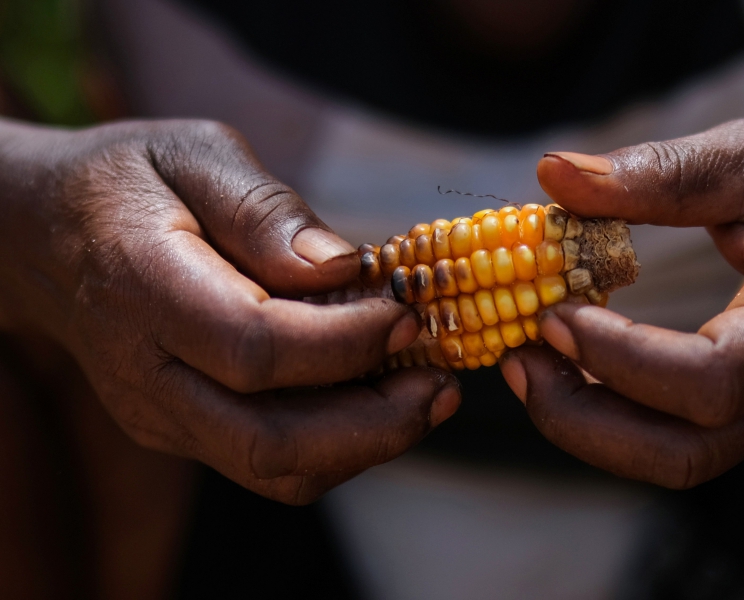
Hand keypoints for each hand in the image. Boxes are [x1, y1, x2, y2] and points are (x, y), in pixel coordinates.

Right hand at [0, 119, 459, 503]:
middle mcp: (146, 373)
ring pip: (273, 469)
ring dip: (366, 444)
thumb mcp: (194, 154)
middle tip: (441, 384)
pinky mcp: (183, 431)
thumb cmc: (131, 182)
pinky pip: (268, 462)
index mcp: (141, 288)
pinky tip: (382, 399)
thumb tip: (344, 270)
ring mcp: (160, 414)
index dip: (344, 343)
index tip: (409, 314)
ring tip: (429, 394)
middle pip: (267, 441)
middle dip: (374, 424)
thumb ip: (264, 211)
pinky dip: (338, 443)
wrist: (51, 236)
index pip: (253, 347)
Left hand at [500, 119, 743, 487]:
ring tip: (526, 365)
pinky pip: (673, 443)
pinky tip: (568, 368)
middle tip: (516, 356)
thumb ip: (661, 170)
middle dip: (581, 415)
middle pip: (681, 451)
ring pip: (671, 462)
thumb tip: (552, 173)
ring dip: (585, 426)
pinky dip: (609, 418)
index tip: (555, 311)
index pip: (714, 378)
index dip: (623, 358)